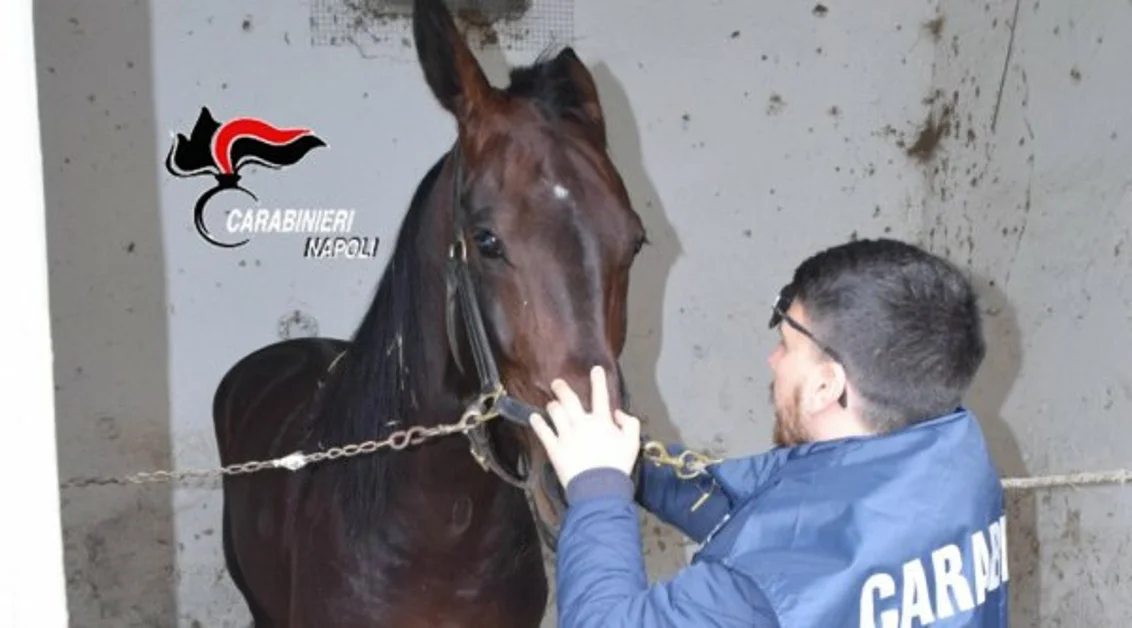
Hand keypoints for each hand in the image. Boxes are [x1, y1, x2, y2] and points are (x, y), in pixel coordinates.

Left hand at [529, 365, 641, 488]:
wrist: (599, 486)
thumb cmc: (617, 466)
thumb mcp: (633, 443)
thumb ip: (630, 423)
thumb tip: (619, 414)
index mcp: (601, 421)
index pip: (600, 395)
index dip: (598, 381)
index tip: (595, 369)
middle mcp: (581, 423)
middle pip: (569, 400)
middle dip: (562, 388)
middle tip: (557, 383)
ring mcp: (566, 435)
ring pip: (555, 413)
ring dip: (552, 406)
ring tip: (550, 404)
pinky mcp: (555, 448)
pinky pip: (543, 432)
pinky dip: (537, 423)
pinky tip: (534, 417)